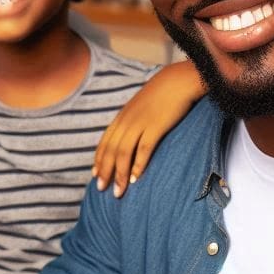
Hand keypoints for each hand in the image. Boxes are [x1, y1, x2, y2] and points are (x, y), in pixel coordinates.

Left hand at [93, 60, 204, 196]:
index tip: (95, 176)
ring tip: (117, 192)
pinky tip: (134, 179)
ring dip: (119, 174)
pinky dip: (138, 165)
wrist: (178, 81)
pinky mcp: (155, 127)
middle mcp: (127, 121)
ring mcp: (140, 124)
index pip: (105, 142)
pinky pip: (143, 149)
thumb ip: (133, 120)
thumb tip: (129, 135)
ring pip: (123, 153)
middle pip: (111, 150)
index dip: (99, 160)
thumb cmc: (162, 95)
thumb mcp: (141, 106)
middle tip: (101, 189)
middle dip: (105, 171)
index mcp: (122, 117)